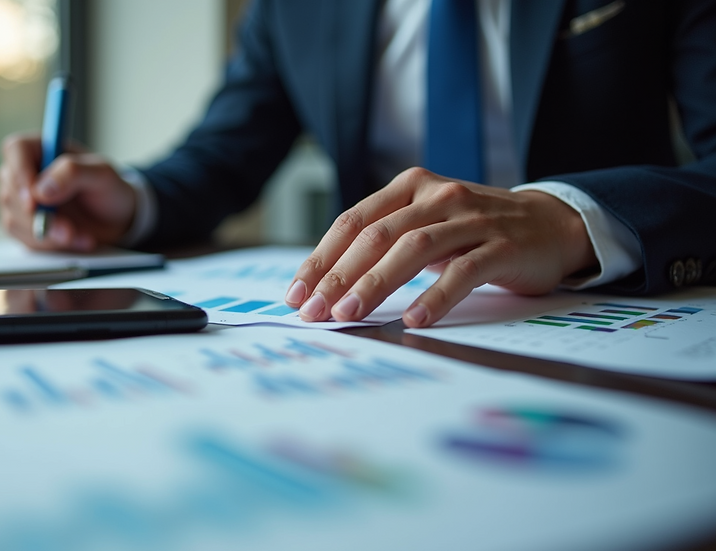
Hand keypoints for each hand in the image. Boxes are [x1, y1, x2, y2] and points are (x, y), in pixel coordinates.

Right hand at [0, 132, 136, 251]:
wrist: (114, 219)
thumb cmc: (108, 189)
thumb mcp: (102, 175)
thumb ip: (73, 173)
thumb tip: (41, 190)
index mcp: (41, 148)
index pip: (15, 149)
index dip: (20, 173)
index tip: (34, 200)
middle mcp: (25, 171)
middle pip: (11, 191)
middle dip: (40, 216)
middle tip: (68, 229)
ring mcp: (20, 199)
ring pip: (14, 219)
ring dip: (49, 234)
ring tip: (80, 235)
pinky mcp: (22, 224)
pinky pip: (24, 238)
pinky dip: (51, 244)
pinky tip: (75, 240)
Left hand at [284, 167, 597, 326]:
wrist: (551, 224)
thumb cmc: (473, 232)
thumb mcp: (424, 226)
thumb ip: (383, 245)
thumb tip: (326, 287)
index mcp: (410, 188)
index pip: (353, 222)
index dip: (321, 258)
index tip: (297, 293)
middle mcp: (437, 196)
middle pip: (377, 235)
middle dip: (339, 276)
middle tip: (315, 310)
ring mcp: (472, 218)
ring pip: (413, 249)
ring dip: (376, 284)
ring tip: (350, 314)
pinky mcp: (503, 246)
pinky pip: (463, 271)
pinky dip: (435, 296)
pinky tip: (413, 319)